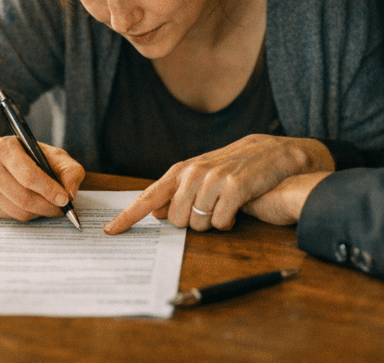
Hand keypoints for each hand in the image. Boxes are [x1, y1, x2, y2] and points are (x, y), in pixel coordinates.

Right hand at [0, 136, 85, 221]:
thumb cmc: (24, 155)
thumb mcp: (49, 153)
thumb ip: (68, 169)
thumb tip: (70, 194)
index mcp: (4, 148)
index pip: (28, 175)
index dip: (49, 190)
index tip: (65, 200)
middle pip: (24, 198)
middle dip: (48, 207)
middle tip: (63, 209)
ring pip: (18, 212)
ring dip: (39, 213)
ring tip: (50, 206)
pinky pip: (12, 217)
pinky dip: (27, 214)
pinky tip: (32, 204)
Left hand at [103, 134, 333, 234]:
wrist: (273, 153)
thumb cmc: (234, 167)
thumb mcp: (202, 174)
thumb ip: (177, 192)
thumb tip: (154, 212)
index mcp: (181, 171)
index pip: (148, 197)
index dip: (128, 216)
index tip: (110, 230)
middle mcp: (193, 173)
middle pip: (175, 220)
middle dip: (191, 222)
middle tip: (209, 208)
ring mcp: (214, 180)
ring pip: (197, 224)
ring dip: (211, 223)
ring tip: (225, 205)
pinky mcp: (235, 189)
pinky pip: (220, 223)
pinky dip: (228, 222)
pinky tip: (237, 209)